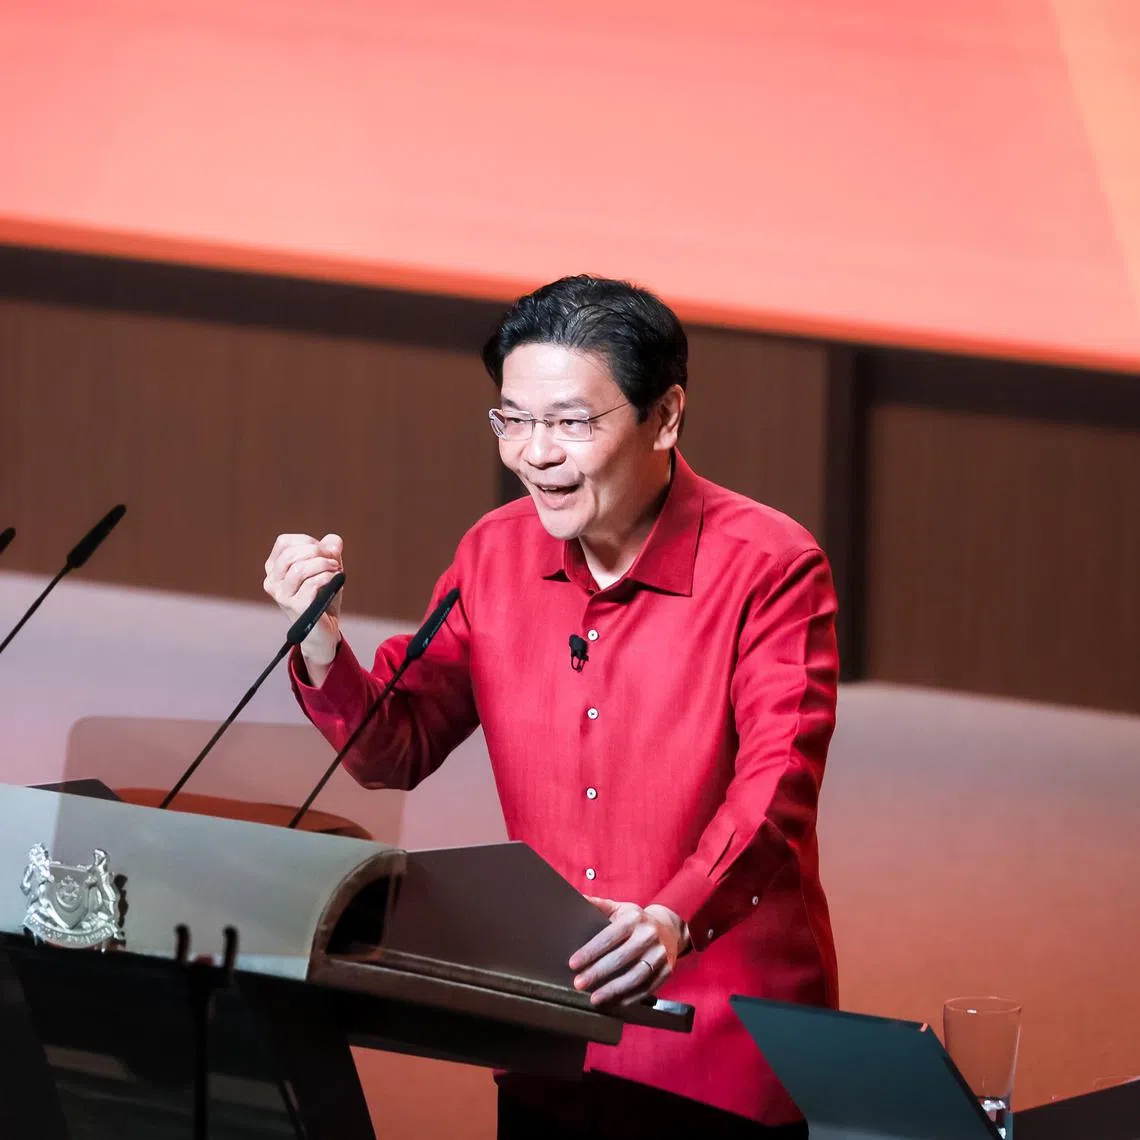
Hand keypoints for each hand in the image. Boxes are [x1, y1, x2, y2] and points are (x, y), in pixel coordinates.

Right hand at [263, 533, 344, 670]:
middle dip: (318, 551)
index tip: (324, 550)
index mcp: (273, 569)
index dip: (307, 541)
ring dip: (324, 564)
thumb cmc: (322, 595)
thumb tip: (333, 542)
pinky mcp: (296, 607)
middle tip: (334, 559)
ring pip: (300, 569)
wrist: (323, 629)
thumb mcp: (327, 567)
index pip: (284, 543)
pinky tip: (336, 580)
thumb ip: (330, 549)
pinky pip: (312, 584)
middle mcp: (272, 582)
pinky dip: (328, 577)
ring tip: (337, 569)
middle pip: (291, 554)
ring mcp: (282, 596)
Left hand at [569, 898, 689, 1006]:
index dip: (590, 952)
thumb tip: (577, 899)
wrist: (669, 929)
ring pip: (635, 976)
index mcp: (634, 918)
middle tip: (578, 984)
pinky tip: (614, 1002)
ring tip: (594, 998)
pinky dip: (629, 997)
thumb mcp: (619, 909)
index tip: (573, 964)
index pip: (609, 937)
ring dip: (613, 990)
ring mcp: (660, 954)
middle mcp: (649, 935)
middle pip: (620, 958)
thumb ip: (599, 906)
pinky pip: (647, 988)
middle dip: (597, 973)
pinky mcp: (667, 971)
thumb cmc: (636, 920)